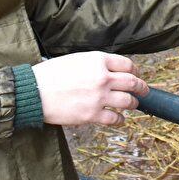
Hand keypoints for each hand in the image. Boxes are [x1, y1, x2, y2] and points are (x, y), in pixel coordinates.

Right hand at [32, 52, 148, 126]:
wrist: (33, 92)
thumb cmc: (50, 75)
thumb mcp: (76, 59)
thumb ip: (95, 64)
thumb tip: (109, 71)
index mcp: (98, 60)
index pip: (127, 64)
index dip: (136, 70)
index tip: (137, 75)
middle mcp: (102, 77)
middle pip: (133, 82)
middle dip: (142, 87)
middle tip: (144, 90)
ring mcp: (99, 97)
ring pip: (128, 101)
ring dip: (134, 103)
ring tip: (133, 105)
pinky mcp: (92, 114)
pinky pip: (115, 119)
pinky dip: (120, 120)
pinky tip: (120, 119)